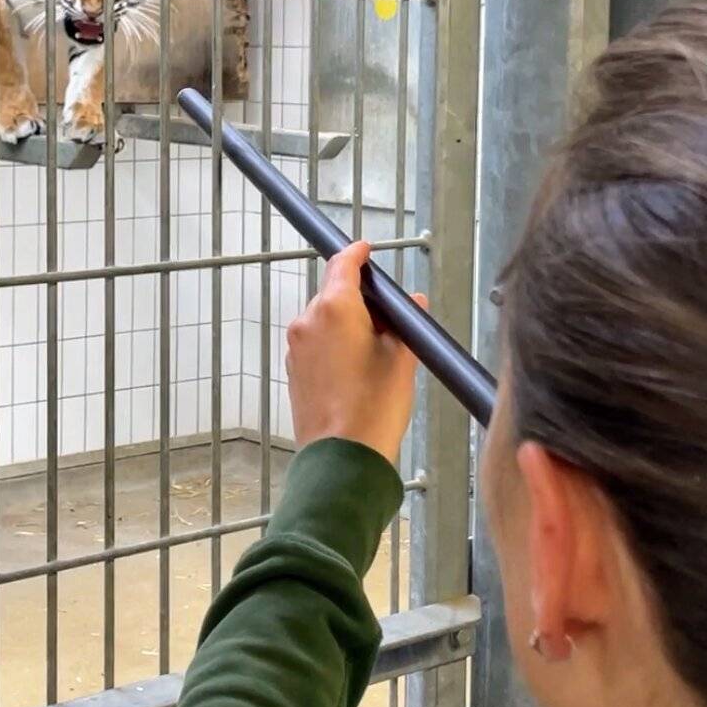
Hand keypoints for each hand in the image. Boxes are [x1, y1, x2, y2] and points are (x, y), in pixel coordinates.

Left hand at [285, 241, 424, 466]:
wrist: (343, 456)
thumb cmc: (374, 406)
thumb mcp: (402, 357)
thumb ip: (404, 323)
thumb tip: (413, 303)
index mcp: (334, 307)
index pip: (343, 264)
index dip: (356, 254)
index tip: (365, 249)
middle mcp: (308, 320)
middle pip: (333, 294)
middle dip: (359, 300)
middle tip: (389, 319)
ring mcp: (296, 346)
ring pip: (324, 320)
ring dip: (346, 325)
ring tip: (375, 351)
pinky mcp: (292, 369)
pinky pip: (315, 344)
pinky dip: (333, 345)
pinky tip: (355, 369)